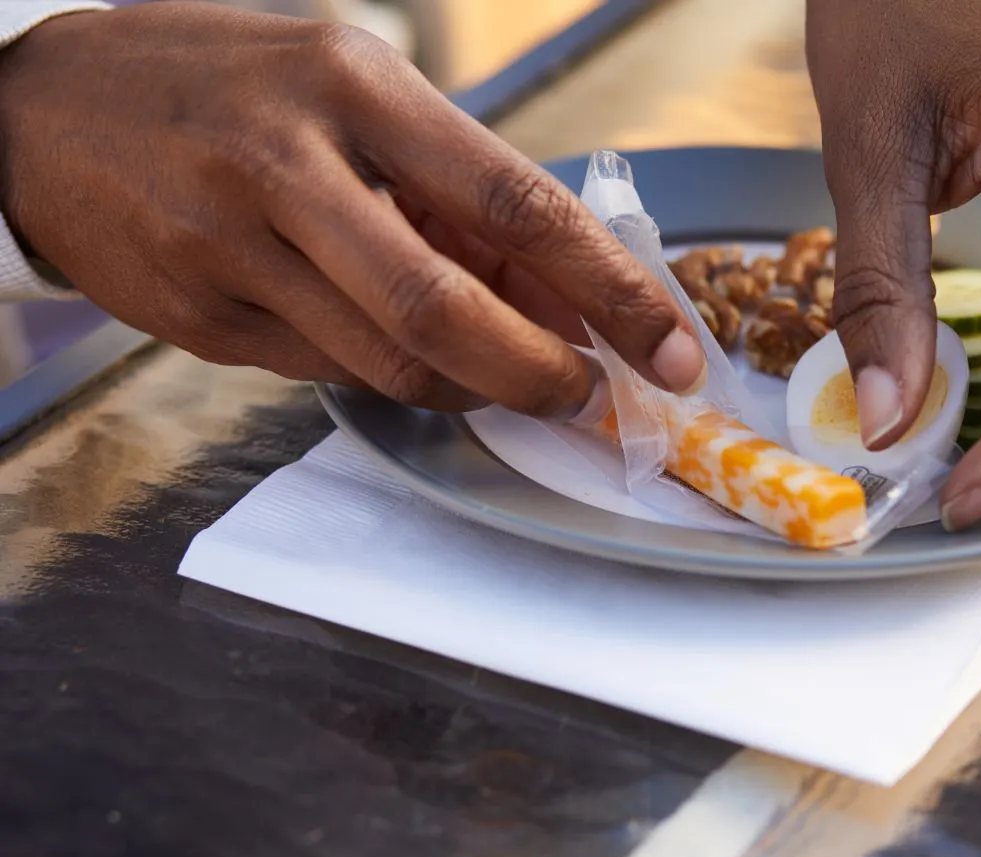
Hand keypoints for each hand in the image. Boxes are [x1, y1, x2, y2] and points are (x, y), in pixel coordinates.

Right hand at [0, 3, 704, 415]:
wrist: (40, 107)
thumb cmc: (227, 86)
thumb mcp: (349, 90)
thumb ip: (454, 189)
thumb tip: (566, 296)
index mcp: (352, 85)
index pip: (516, 205)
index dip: (610, 290)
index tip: (670, 350)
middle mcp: (288, 164)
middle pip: (446, 312)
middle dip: (543, 376)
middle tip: (592, 399)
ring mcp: (231, 247)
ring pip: (391, 364)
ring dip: (475, 385)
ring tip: (508, 369)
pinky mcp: (199, 316)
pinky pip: (328, 374)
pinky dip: (390, 375)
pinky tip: (400, 345)